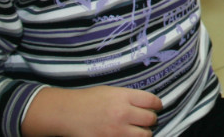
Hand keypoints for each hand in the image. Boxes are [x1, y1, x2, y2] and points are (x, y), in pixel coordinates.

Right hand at [22, 85, 161, 136]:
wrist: (67, 113)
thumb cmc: (88, 100)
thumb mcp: (111, 91)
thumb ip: (129, 97)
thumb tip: (147, 104)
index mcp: (124, 97)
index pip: (152, 101)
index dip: (157, 105)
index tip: (156, 107)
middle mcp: (122, 113)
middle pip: (150, 119)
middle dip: (151, 120)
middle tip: (146, 120)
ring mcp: (116, 130)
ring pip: (144, 135)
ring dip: (144, 133)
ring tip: (139, 130)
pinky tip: (127, 135)